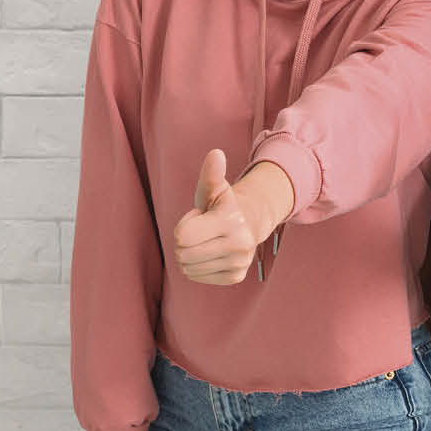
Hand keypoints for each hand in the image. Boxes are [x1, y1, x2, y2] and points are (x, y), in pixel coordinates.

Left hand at [173, 149, 261, 284]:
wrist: (248, 223)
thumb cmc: (221, 205)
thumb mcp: (213, 189)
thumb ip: (211, 173)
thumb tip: (216, 153)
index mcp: (231, 221)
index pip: (181, 237)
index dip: (184, 226)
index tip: (199, 218)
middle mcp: (239, 244)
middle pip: (182, 254)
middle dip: (185, 242)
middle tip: (201, 232)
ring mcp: (239, 262)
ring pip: (187, 268)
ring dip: (190, 255)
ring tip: (207, 241)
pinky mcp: (236, 277)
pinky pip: (196, 277)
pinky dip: (197, 267)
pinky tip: (211, 254)